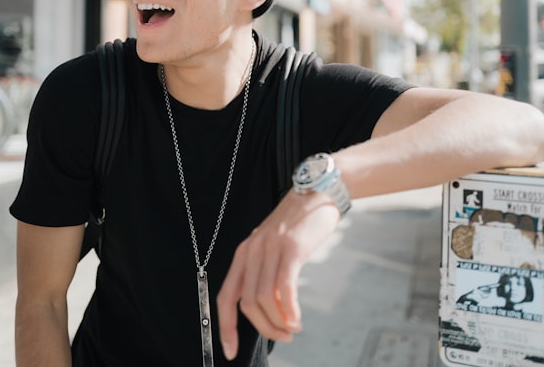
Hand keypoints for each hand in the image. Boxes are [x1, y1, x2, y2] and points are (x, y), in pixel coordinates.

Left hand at [216, 191, 340, 359]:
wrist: (317, 193)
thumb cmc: (298, 224)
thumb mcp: (273, 248)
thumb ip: (266, 274)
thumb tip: (270, 311)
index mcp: (243, 254)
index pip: (225, 297)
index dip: (225, 328)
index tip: (231, 351)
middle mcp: (252, 251)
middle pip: (246, 303)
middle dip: (264, 328)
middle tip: (282, 337)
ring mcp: (270, 248)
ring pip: (264, 299)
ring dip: (279, 322)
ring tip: (292, 328)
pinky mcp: (291, 248)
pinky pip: (284, 287)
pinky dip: (289, 310)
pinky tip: (297, 320)